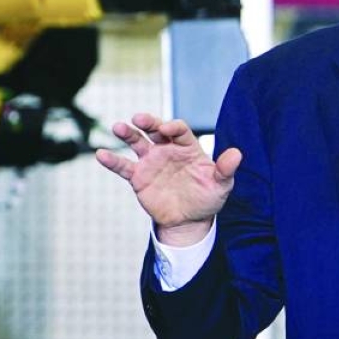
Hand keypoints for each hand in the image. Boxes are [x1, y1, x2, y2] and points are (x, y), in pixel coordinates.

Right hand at [95, 112, 241, 245]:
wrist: (190, 220)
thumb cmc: (208, 198)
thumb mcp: (221, 185)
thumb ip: (226, 169)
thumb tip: (237, 153)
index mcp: (188, 147)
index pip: (179, 131)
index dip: (173, 127)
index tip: (168, 129)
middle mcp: (167, 150)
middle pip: (155, 130)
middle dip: (148, 122)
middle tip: (138, 118)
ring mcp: (151, 162)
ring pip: (136, 143)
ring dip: (127, 134)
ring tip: (118, 127)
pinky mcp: (138, 178)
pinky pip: (123, 167)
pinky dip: (112, 161)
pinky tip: (101, 154)